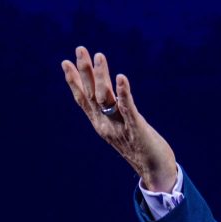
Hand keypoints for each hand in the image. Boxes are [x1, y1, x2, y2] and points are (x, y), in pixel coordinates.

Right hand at [62, 46, 177, 191]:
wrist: (155, 173)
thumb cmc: (139, 147)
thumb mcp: (119, 128)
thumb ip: (112, 113)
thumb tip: (105, 95)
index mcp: (100, 124)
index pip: (83, 99)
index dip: (73, 81)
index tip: (65, 62)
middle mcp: (105, 124)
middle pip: (91, 94)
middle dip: (85, 71)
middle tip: (80, 49)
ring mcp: (119, 126)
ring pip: (106, 98)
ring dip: (102, 76)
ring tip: (99, 55)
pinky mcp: (136, 128)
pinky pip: (128, 108)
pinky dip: (124, 92)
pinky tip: (121, 77)